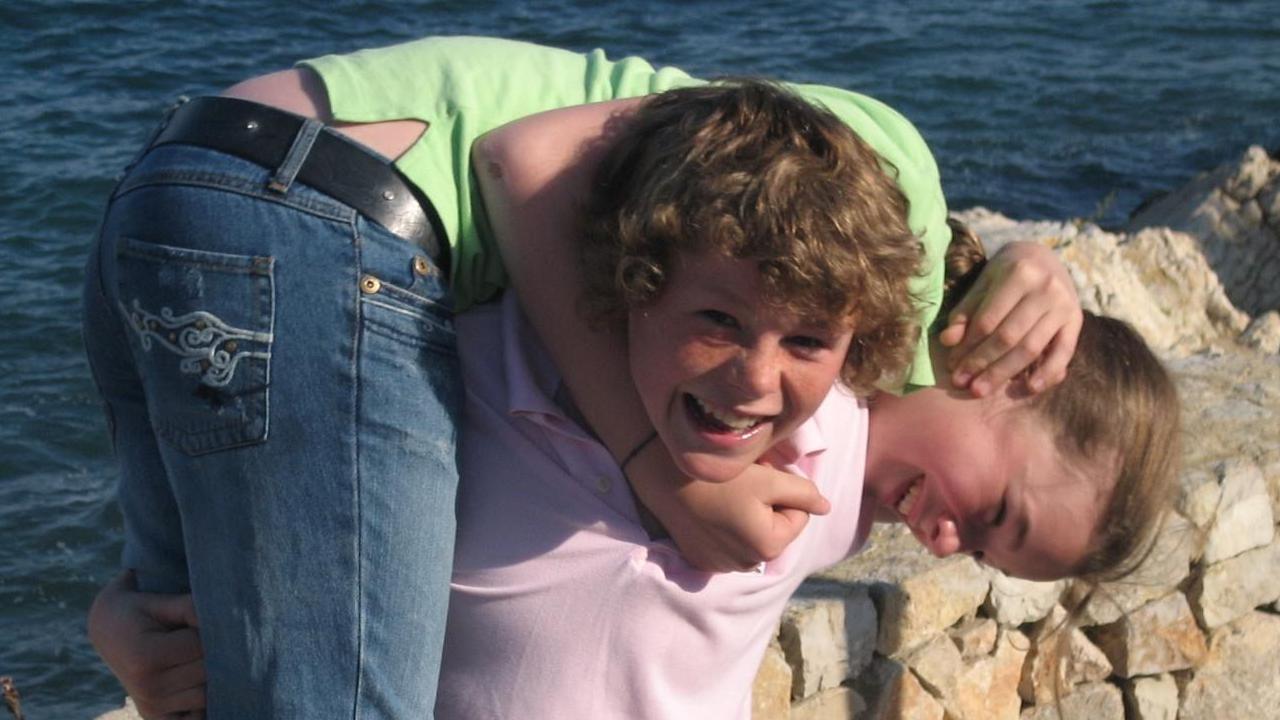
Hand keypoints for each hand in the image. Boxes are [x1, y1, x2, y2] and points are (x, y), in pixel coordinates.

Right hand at [87, 571, 205, 719]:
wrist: (108, 632)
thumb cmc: (139, 612)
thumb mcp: (159, 602)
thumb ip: (189, 608)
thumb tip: (225, 617)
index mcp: (145, 657)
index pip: (200, 647)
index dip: (211, 630)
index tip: (204, 621)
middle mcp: (147, 687)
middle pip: (205, 672)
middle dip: (216, 652)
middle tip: (212, 638)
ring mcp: (151, 706)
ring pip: (205, 694)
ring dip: (212, 676)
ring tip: (200, 656)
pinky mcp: (155, 717)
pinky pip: (194, 716)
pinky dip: (202, 704)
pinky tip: (199, 682)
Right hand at [628, 445, 830, 571]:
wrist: (664, 478)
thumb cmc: (720, 477)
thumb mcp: (770, 479)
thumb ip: (804, 493)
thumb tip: (826, 507)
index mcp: (770, 546)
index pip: (799, 516)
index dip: (785, 492)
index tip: (761, 477)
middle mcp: (748, 565)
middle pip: (775, 530)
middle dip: (768, 508)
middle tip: (744, 484)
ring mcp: (722, 566)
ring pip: (752, 539)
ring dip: (748, 519)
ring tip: (726, 497)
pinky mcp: (701, 562)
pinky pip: (727, 547)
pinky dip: (726, 531)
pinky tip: (711, 511)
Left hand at [938, 240, 1081, 395]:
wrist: (1042, 257)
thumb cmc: (1004, 274)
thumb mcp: (982, 285)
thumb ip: (965, 313)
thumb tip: (947, 341)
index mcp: (1018, 274)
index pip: (987, 320)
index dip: (968, 346)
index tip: (952, 366)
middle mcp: (1045, 288)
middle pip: (1008, 337)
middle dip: (982, 363)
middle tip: (962, 383)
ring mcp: (1064, 304)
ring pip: (1031, 348)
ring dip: (1004, 373)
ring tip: (981, 389)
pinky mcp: (1076, 319)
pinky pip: (1064, 352)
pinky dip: (1048, 372)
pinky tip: (1030, 388)